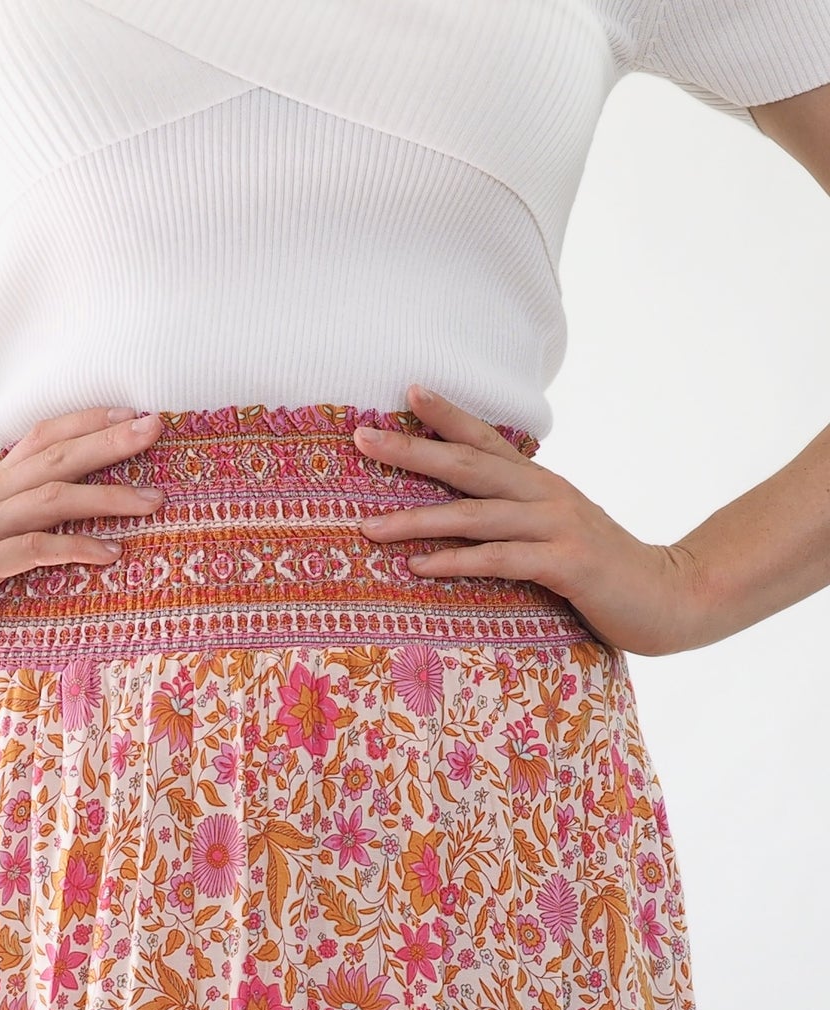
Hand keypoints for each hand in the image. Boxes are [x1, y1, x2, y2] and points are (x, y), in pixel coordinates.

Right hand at [0, 404, 166, 670]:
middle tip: (156, 428)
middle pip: (54, 458)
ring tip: (152, 501)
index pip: (40, 438)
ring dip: (107, 497)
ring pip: (50, 500)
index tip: (134, 413)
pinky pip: (30, 551)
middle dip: (110, 442)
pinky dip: (75, 548)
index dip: (87, 421)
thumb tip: (66, 516)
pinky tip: (111, 554)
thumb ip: (11, 523)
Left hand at [354, 384, 714, 656]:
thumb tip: (466, 517)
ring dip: (418, 518)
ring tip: (370, 526)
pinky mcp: (566, 564)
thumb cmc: (603, 572)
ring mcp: (557, 526)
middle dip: (411, 450)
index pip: (487, 439)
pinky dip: (457, 562)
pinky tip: (419, 567)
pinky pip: (500, 559)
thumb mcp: (558, 532)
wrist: (670, 596)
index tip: (407, 390)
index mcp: (540, 485)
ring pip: (476, 515)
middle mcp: (546, 495)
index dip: (447, 413)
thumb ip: (517, 520)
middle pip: (469, 464)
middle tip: (361, 437)